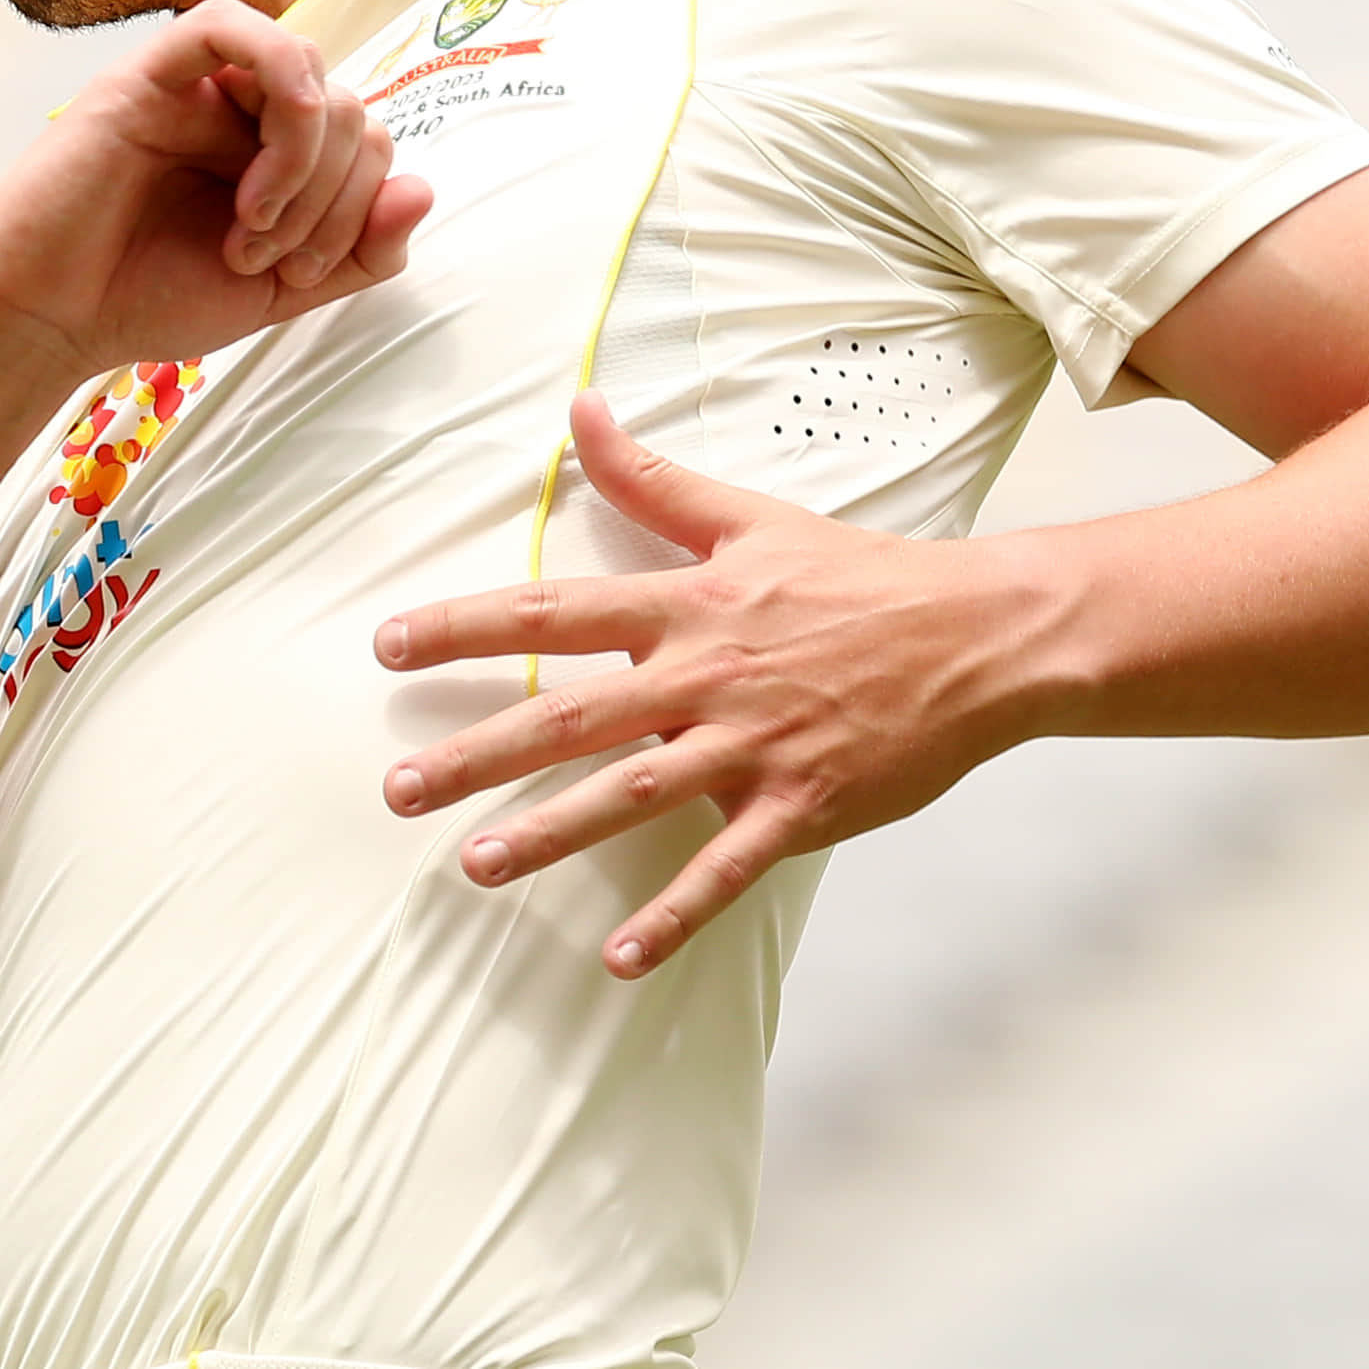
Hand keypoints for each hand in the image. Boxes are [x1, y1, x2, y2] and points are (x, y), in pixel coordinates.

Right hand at [0, 0, 433, 403]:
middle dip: (331, 194)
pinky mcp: (148, 75)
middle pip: (348, 105)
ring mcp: (194, 87)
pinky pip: (228, 23)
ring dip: (306, 157)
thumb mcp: (281, 290)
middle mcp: (239, 110)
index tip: (298, 272)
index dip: (360, 206)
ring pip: (306, 64)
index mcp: (271, 152)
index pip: (365, 140)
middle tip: (266, 255)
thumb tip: (425, 187)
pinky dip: (280, 77)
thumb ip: (356, 251)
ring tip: (254, 225)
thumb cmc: (145, 300)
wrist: (48, 322)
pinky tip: (269, 153)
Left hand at [369, 395, 1061, 978]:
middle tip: (399, 787)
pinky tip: (620, 958)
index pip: (552, 612)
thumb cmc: (859, 575)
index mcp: (687, 604)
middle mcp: (706, 676)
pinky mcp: (801, 805)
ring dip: (551, 834)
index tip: (388, 645)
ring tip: (474, 865)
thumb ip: (651, 479)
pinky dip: (675, 916)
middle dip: (478, 753)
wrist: (979, 636)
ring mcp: (753, 746)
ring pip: (633, 797)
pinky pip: (727, 870)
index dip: (464, 626)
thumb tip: (579, 410)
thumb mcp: (749, 518)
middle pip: (571, 716)